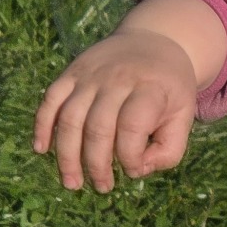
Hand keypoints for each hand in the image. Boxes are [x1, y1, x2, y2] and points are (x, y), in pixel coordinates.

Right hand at [33, 27, 197, 192]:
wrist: (154, 39)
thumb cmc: (169, 87)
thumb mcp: (184, 114)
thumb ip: (169, 149)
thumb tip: (136, 171)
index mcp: (149, 88)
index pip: (132, 127)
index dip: (130, 157)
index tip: (133, 171)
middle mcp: (117, 79)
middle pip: (97, 127)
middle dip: (96, 165)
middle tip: (102, 187)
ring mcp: (90, 74)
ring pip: (70, 118)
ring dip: (67, 155)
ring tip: (72, 182)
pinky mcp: (71, 72)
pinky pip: (50, 99)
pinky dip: (42, 125)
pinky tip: (41, 149)